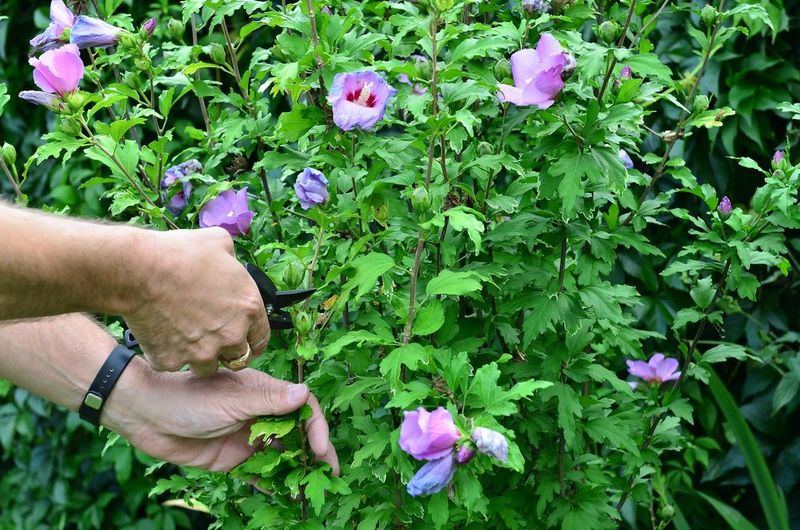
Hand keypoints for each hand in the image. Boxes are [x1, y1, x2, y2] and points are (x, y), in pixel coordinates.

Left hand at [105, 359, 339, 473]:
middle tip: (330, 474)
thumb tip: (304, 394)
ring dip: (297, 469)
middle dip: (315, 452)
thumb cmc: (188, 396)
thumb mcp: (231, 398)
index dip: (315, 426)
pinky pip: (259, 474)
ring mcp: (247, 438)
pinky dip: (274, 484)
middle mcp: (260, 414)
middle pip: (297, 433)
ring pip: (281, 455)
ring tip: (311, 489)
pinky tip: (287, 496)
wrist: (147, 414)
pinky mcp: (233, 459)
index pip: (302, 408)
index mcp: (264, 393)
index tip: (319, 448)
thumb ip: (268, 401)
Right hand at [124, 227, 269, 376]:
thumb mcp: (219, 242)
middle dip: (226, 350)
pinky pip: (173, 364)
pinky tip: (161, 335)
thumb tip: (229, 259)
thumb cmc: (179, 254)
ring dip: (200, 357)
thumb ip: (232, 258)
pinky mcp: (172, 360)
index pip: (261, 339)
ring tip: (185, 338)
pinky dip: (168, 354)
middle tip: (210, 337)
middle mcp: (230, 335)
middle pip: (237, 358)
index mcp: (248, 308)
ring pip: (207, 368)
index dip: (251, 339)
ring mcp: (201, 352)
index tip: (243, 340)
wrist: (139, 269)